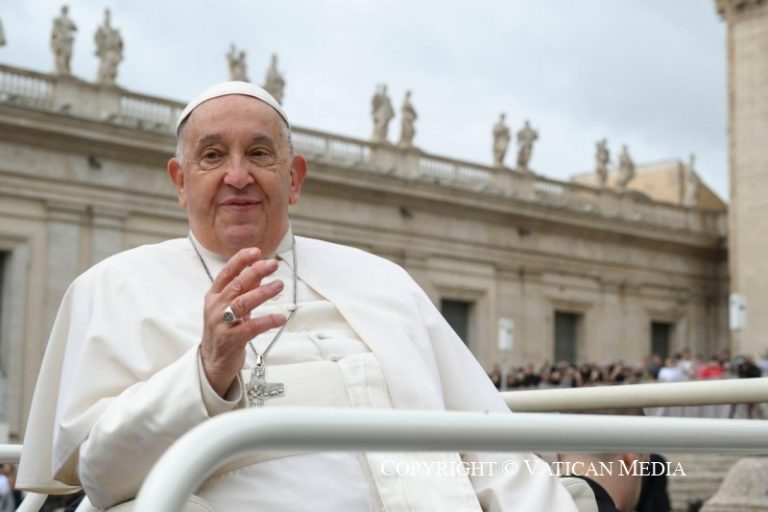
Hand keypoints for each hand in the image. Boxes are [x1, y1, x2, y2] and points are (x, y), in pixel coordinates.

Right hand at [200, 247, 285, 396]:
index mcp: (214, 296)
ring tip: (279, 285)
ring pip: (242, 303)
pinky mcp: (230, 340)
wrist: (213, 361)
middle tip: (273, 264)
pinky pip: (250, 328)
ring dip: (262, 292)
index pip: (227, 273)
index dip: (241, 260)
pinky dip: (267, 321)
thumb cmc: (224, 330)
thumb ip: (245, 289)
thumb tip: (260, 268)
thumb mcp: (231, 306)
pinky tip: (281, 318)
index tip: (257, 251)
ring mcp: (221, 324)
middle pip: (236, 285)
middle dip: (255, 272)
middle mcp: (216, 307)